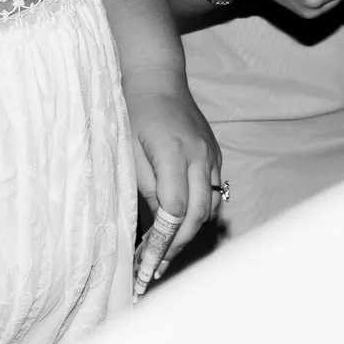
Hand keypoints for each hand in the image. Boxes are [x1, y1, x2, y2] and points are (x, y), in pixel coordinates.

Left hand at [125, 75, 221, 266]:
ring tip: (168, 250)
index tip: (147, 262)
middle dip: (179, 245)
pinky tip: (182, 222)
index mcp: (174, 153)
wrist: (158, 77)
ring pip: (210, 205)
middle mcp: (199, 155)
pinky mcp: (214, 153)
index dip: (163, 240)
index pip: (175, 209)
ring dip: (191, 231)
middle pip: (198, 214)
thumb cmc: (135, 110)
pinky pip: (213, 190)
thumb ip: (145, 186)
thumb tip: (157, 222)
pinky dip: (199, 211)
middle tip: (157, 265)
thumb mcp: (128, 148)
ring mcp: (211, 154)